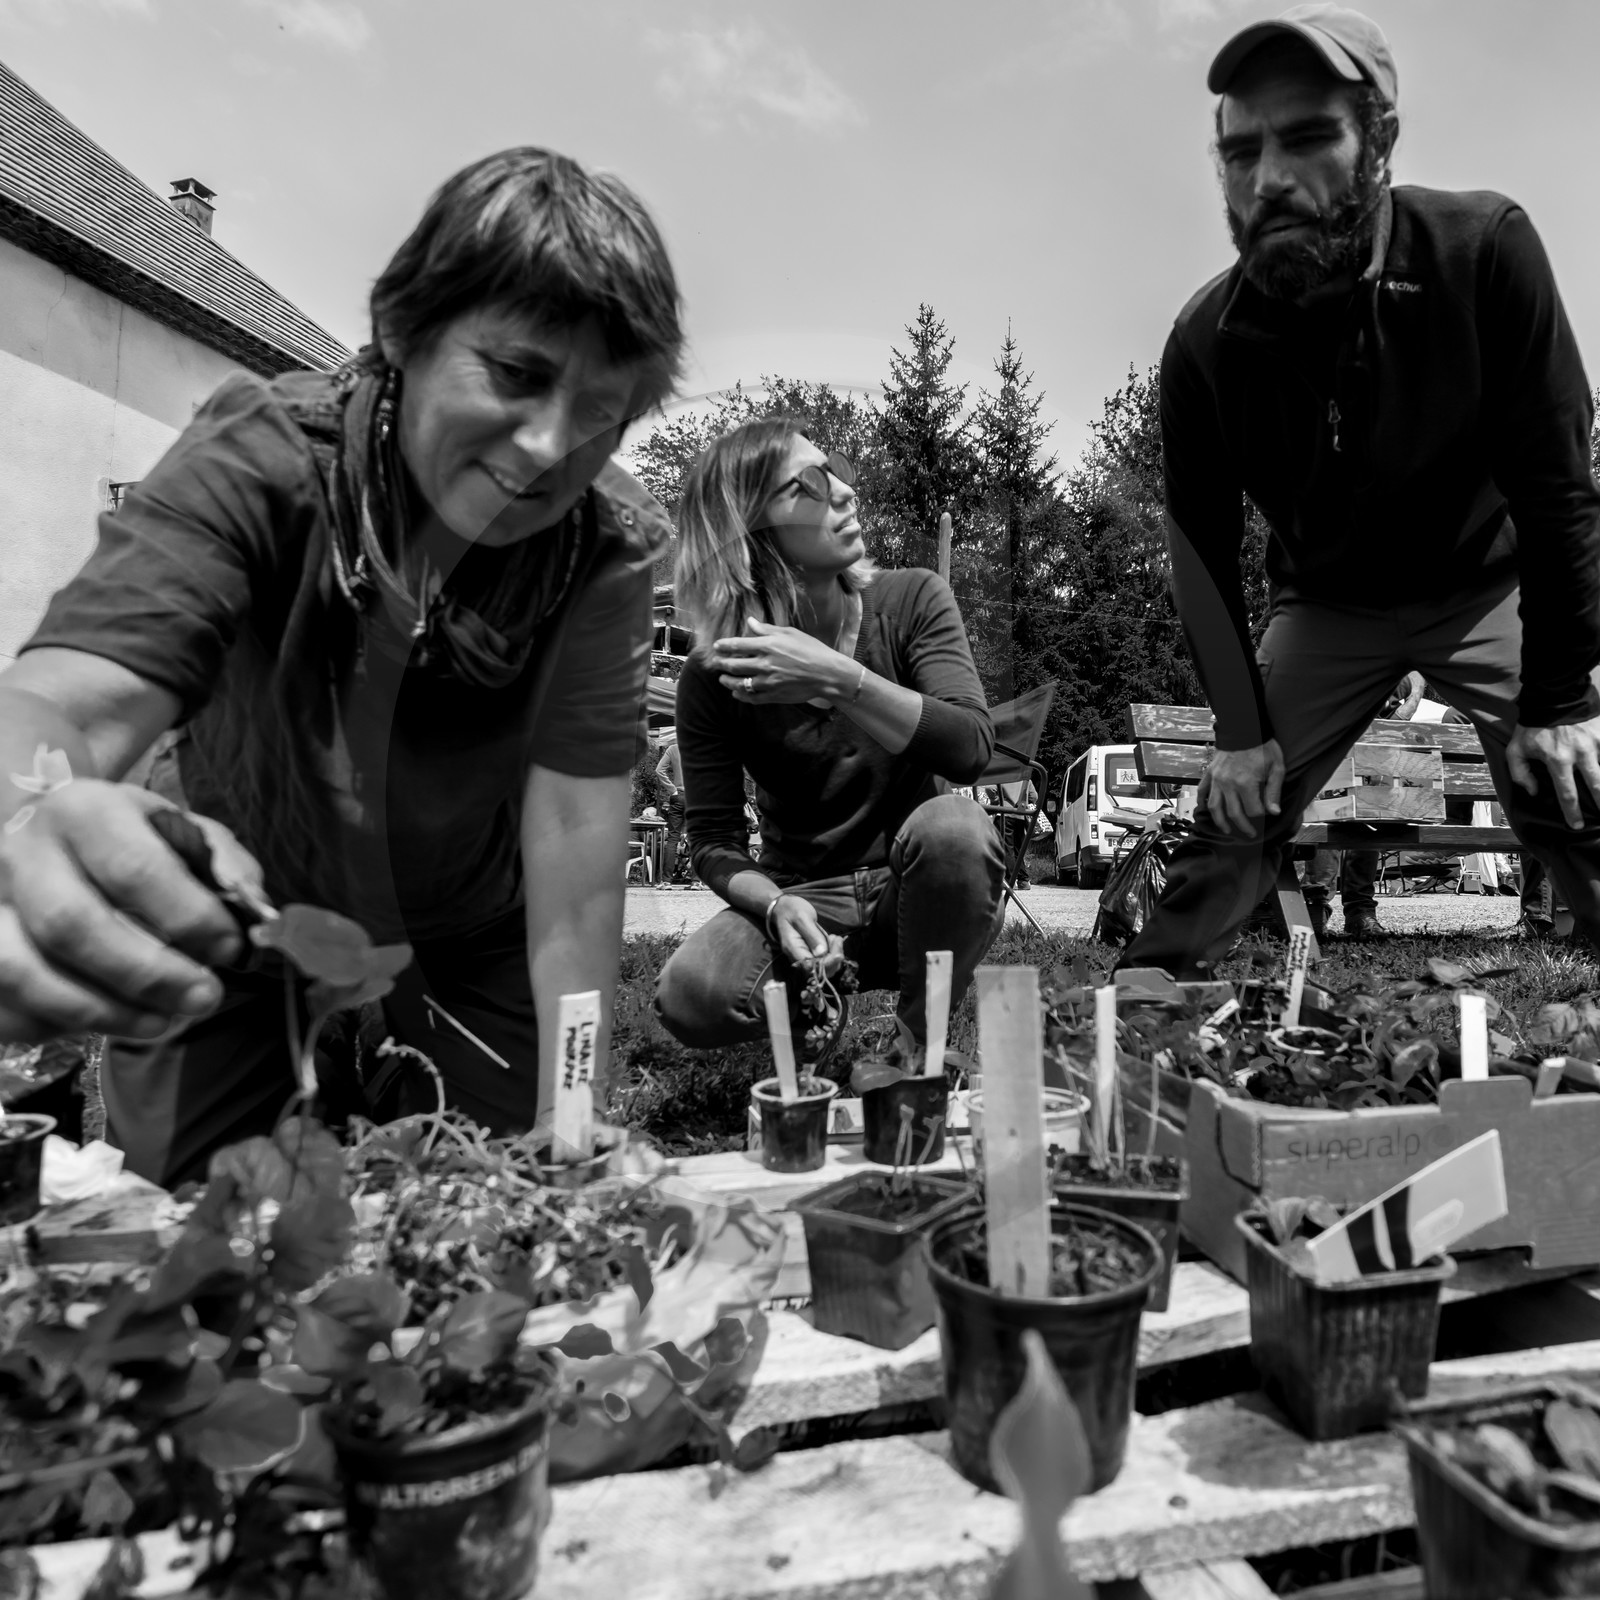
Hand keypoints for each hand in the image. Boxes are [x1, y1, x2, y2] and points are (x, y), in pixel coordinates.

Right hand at [0, 782, 254, 1042]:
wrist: (54, 838)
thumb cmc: (133, 841)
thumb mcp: (182, 832)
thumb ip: (223, 865)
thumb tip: (255, 912)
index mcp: (84, 810)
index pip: (134, 869)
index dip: (189, 918)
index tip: (230, 949)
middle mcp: (22, 852)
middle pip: (73, 926)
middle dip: (147, 974)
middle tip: (203, 998)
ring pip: (26, 973)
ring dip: (102, 1011)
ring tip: (160, 1021)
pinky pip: (7, 1006)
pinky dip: (57, 1025)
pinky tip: (107, 1021)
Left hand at [710, 619, 854, 704]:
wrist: (827, 674)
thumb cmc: (811, 650)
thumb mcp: (790, 633)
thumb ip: (767, 629)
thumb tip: (750, 622)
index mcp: (768, 646)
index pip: (738, 645)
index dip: (724, 646)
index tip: (716, 646)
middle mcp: (765, 664)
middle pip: (734, 665)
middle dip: (721, 664)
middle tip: (715, 663)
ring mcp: (768, 682)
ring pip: (740, 683)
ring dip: (728, 681)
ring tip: (722, 679)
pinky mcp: (774, 695)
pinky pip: (751, 698)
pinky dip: (741, 696)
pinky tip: (736, 693)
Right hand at [766, 894, 844, 973]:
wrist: (784, 908)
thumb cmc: (792, 910)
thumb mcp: (802, 917)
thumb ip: (812, 935)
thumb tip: (821, 953)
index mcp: (792, 949)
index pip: (810, 967)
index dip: (827, 961)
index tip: (836, 944)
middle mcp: (797, 957)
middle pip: (819, 970)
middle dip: (834, 957)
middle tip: (837, 939)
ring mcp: (804, 957)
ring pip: (824, 968)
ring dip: (835, 954)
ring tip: (835, 938)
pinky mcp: (810, 955)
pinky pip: (825, 961)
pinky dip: (833, 953)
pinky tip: (833, 940)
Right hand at [1199, 738, 1284, 836]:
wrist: (1244, 728)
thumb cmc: (1262, 747)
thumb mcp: (1276, 767)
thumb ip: (1274, 791)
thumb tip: (1273, 812)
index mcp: (1245, 783)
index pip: (1253, 810)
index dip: (1261, 817)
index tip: (1266, 817)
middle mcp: (1227, 784)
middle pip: (1233, 813)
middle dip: (1243, 826)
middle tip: (1251, 833)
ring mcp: (1216, 780)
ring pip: (1214, 807)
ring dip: (1220, 821)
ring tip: (1227, 829)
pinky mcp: (1209, 774)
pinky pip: (1202, 791)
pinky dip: (1202, 802)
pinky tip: (1205, 810)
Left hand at [1507, 716, 1599, 828]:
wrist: (1554, 697)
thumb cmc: (1532, 727)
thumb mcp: (1515, 749)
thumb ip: (1520, 774)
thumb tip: (1534, 792)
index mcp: (1558, 760)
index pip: (1567, 793)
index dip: (1572, 812)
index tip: (1577, 825)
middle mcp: (1580, 754)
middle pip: (1596, 785)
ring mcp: (1595, 743)